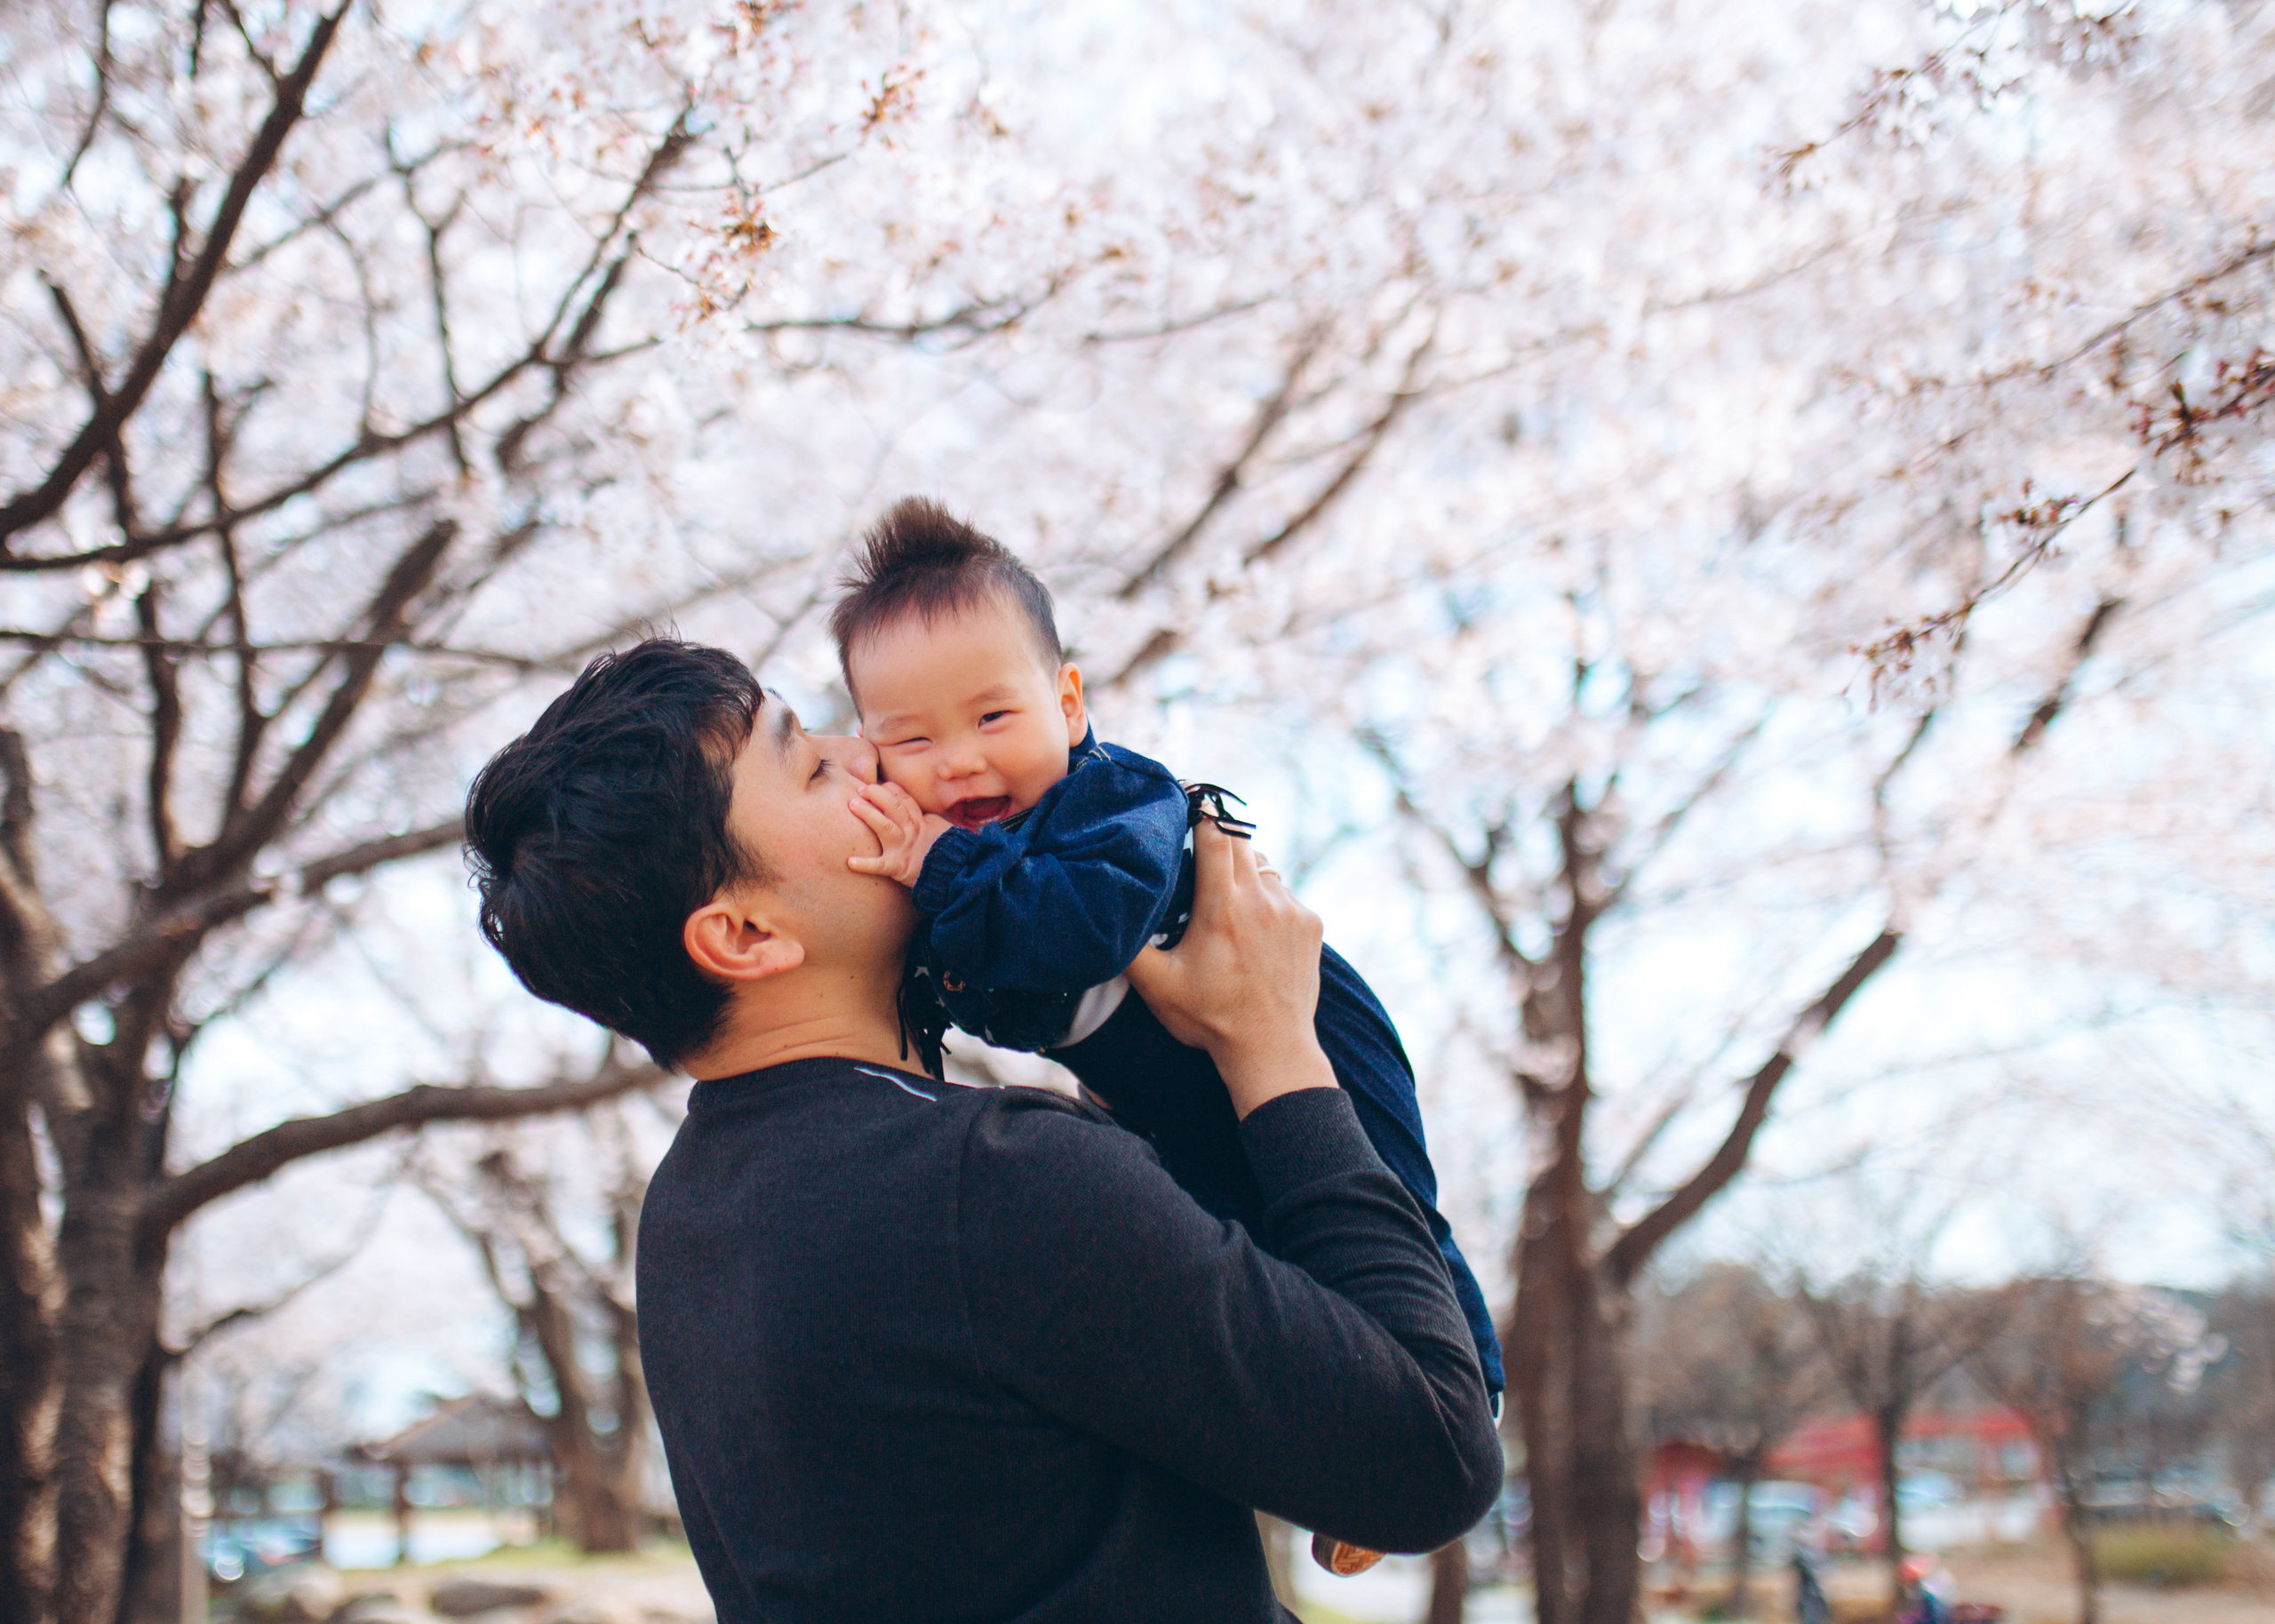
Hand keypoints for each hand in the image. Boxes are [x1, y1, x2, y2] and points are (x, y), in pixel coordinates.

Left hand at [847, 781, 951, 886]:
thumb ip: (921, 815)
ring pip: (885, 827)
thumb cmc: (940, 850)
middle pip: (894, 807)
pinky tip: (850, 862)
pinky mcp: (897, 867)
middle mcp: (910, 831)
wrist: (951, 873)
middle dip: (876, 795)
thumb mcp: (935, 827)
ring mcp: (903, 848)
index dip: (888, 789)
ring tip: (852, 804)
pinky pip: (880, 866)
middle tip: (860, 789)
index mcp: (918, 821)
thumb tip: (905, 801)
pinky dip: (865, 865)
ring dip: (869, 814)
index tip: (873, 785)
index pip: (903, 799)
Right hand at [1126, 820, 1332, 1118]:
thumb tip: (1099, 914)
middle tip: (1196, 842)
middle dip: (1218, 836)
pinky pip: (1283, 892)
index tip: (1187, 795)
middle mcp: (1263, 900)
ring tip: (1222, 898)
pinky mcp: (1311, 923)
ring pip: (1263, 866)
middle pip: (1241, 840)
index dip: (1201, 809)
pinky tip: (1250, 927)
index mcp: (1224, 907)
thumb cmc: (1210, 1019)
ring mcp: (1292, 910)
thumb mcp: (1157, 986)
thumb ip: (1127, 946)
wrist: (1272, 1051)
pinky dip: (1265, 897)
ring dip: (1243, 870)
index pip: (1216, 833)